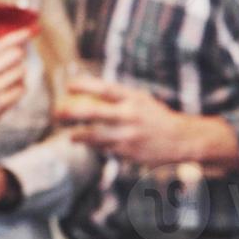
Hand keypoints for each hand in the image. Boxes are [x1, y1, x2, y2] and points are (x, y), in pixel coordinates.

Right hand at [0, 28, 33, 153]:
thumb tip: (19, 42)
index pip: (1, 44)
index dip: (17, 37)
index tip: (28, 32)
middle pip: (16, 55)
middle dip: (19, 56)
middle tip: (16, 60)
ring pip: (21, 72)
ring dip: (20, 74)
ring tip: (9, 80)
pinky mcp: (2, 103)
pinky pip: (22, 88)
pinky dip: (20, 88)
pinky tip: (9, 91)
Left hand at [57, 76, 205, 165]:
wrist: (181, 139)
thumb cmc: (154, 116)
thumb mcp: (140, 100)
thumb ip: (116, 97)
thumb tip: (85, 92)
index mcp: (133, 99)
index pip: (105, 89)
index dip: (84, 86)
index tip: (68, 86)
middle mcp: (130, 116)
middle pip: (93, 112)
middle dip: (70, 113)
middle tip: (57, 113)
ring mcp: (128, 136)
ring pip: (93, 136)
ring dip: (77, 135)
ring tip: (70, 135)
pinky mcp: (127, 152)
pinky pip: (103, 148)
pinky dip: (94, 145)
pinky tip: (90, 144)